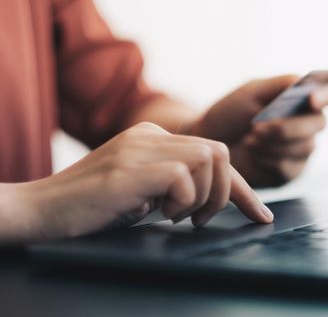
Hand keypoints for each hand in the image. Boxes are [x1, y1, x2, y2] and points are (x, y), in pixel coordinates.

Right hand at [0, 122, 272, 243]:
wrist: (38, 211)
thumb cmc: (91, 208)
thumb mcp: (142, 193)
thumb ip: (173, 185)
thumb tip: (213, 198)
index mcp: (153, 138)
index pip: (213, 156)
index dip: (242, 189)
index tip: (260, 215)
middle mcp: (150, 136)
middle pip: (221, 153)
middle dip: (228, 192)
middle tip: (200, 220)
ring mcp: (140, 148)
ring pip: (210, 159)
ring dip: (204, 198)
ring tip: (175, 217)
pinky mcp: (131, 167)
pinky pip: (184, 177)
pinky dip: (182, 202)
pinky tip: (157, 215)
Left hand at [191, 75, 327, 186]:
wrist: (210, 141)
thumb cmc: (231, 112)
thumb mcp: (252, 91)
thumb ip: (280, 85)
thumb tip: (303, 83)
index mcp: (306, 97)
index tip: (311, 100)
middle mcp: (310, 123)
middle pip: (320, 123)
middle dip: (288, 126)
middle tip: (257, 127)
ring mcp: (303, 149)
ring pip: (305, 146)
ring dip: (274, 143)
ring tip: (249, 139)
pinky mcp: (291, 171)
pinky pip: (290, 166)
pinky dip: (268, 158)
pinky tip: (252, 152)